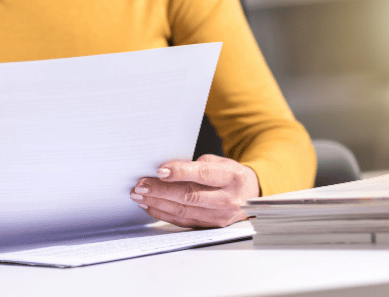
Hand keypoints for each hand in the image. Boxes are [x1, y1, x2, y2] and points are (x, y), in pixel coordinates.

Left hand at [130, 154, 259, 227]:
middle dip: (161, 191)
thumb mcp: (218, 162)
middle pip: (189, 196)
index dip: (180, 173)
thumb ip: (195, 166)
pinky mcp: (210, 226)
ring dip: (157, 203)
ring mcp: (220, 216)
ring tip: (140, 195)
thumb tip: (165, 171)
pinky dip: (164, 213)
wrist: (249, 195)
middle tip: (140, 185)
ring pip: (183, 210)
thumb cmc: (231, 175)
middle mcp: (228, 199)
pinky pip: (183, 221)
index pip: (203, 175)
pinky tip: (150, 205)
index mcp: (232, 177)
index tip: (160, 171)